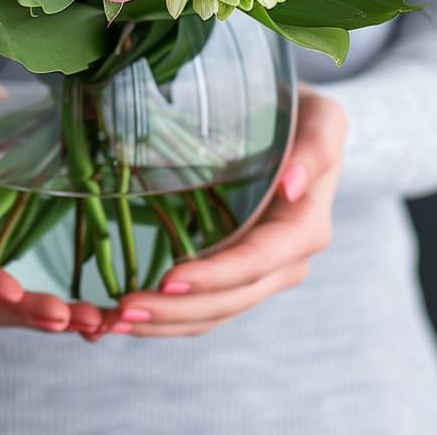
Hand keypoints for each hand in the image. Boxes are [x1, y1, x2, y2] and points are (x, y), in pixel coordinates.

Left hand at [93, 89, 346, 338]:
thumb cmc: (304, 114)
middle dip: (176, 310)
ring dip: (164, 322)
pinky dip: (167, 315)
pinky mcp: (236, 271)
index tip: (168, 278)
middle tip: (122, 310)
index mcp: (305, 229)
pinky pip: (204, 303)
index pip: (255, 262)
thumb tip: (293, 184)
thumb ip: (316, 147)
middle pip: (229, 299)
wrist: (298, 124)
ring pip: (212, 312)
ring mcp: (261, 272)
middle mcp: (286, 260)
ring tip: (115, 321)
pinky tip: (126, 318)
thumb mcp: (321, 119)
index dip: (213, 276)